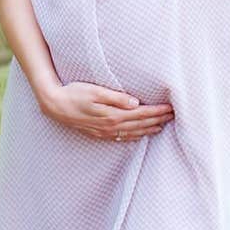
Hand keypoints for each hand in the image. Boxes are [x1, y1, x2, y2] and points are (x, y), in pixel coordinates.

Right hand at [40, 81, 173, 142]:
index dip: (157, 111)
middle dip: (158, 120)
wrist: (55, 106)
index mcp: (113, 114)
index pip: (142, 113)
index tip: (171, 108)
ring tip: (162, 126)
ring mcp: (105, 132)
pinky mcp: (99, 134)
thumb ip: (116, 98)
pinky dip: (134, 137)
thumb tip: (136, 103)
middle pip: (140, 124)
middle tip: (174, 116)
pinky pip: (122, 138)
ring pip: (133, 133)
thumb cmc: (75, 93)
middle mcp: (111, 126)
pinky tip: (139, 135)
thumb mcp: (95, 91)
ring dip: (149, 129)